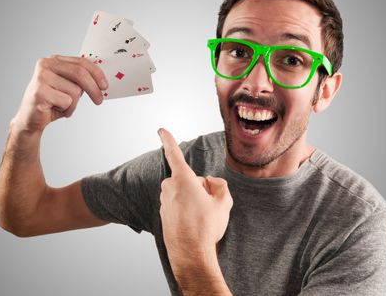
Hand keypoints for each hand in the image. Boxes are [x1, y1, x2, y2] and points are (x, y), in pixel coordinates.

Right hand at [11, 55, 107, 133]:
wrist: (29, 119)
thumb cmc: (50, 102)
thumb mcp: (67, 87)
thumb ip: (79, 79)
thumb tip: (101, 80)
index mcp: (53, 60)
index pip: (81, 62)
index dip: (96, 74)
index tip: (105, 85)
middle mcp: (46, 65)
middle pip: (80, 73)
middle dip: (94, 89)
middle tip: (99, 100)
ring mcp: (41, 77)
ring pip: (75, 90)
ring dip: (73, 104)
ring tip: (62, 106)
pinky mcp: (40, 92)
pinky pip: (67, 101)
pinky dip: (66, 110)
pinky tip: (55, 109)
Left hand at [158, 128, 232, 267]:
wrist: (190, 254)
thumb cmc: (206, 227)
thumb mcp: (224, 202)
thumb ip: (219, 185)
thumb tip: (210, 182)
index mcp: (182, 180)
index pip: (174, 154)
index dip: (168, 140)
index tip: (161, 130)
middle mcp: (169, 188)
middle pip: (187, 179)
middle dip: (197, 186)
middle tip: (208, 203)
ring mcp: (165, 202)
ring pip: (182, 192)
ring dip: (192, 199)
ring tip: (202, 217)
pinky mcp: (163, 214)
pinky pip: (178, 205)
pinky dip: (186, 210)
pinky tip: (195, 224)